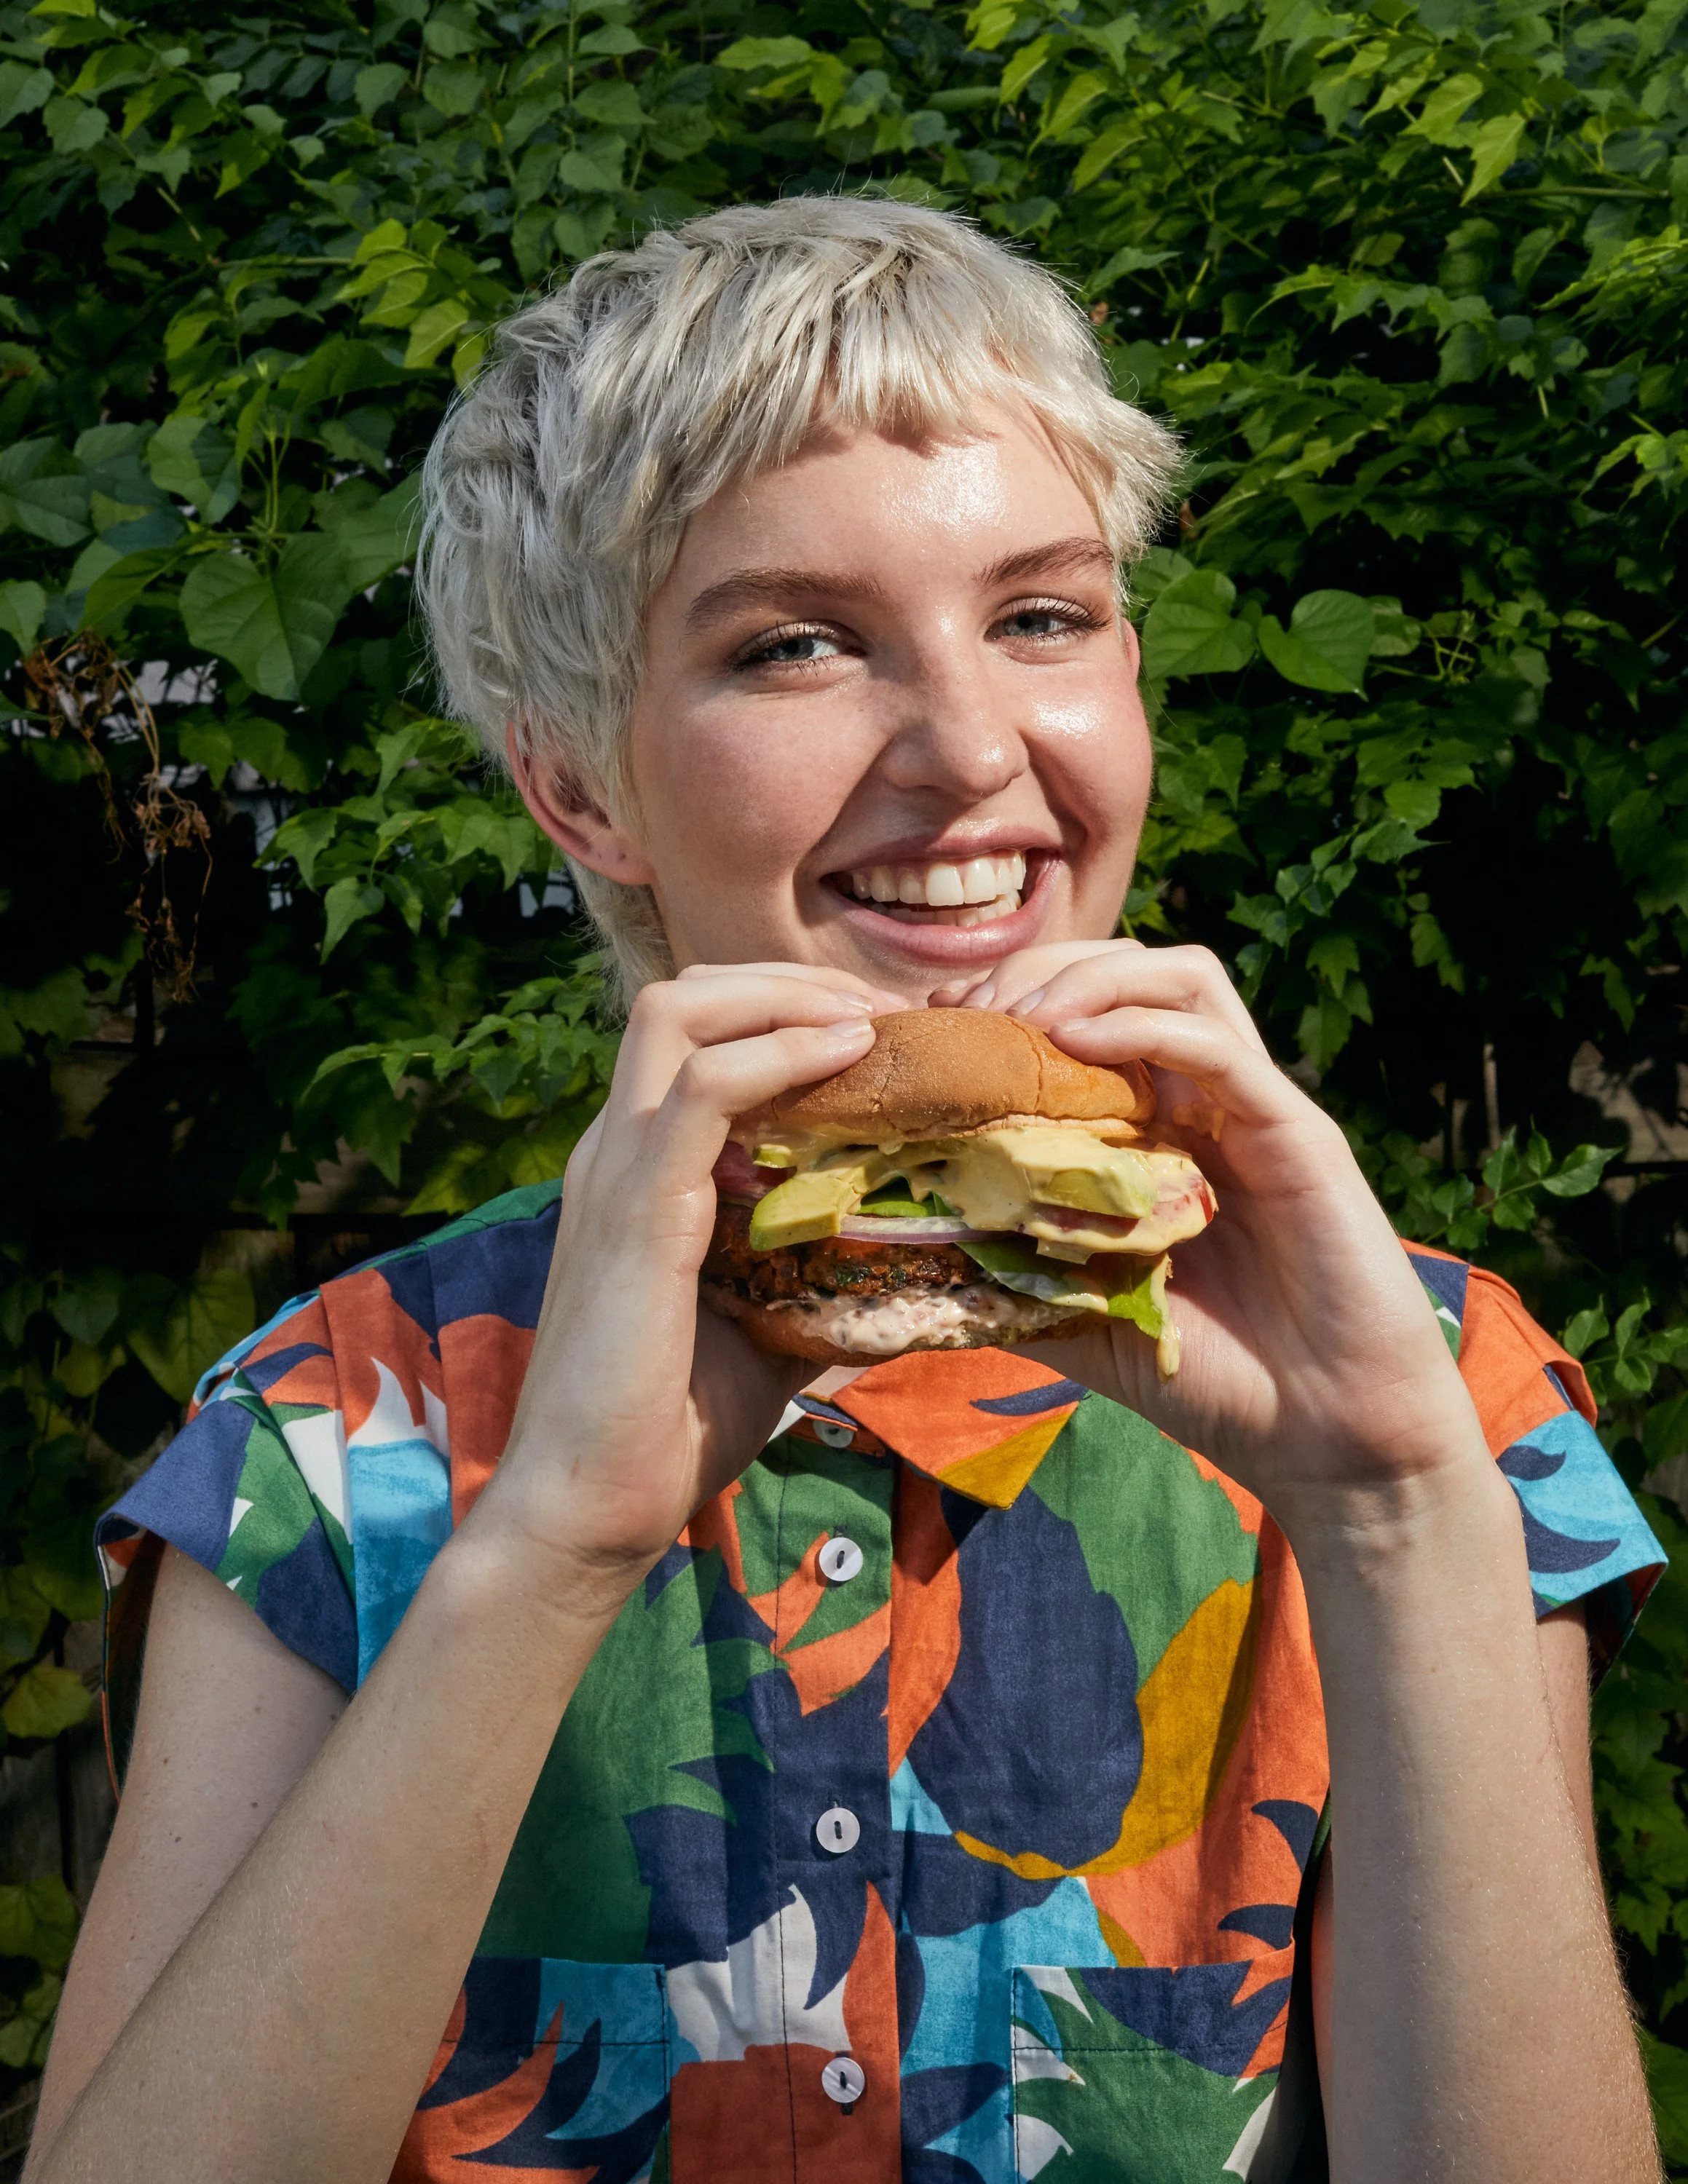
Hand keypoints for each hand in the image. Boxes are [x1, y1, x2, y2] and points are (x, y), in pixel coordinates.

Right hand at [472, 963, 902, 1593]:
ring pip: (683, 1014)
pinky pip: (704, 1088)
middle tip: (884, 1012)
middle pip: (686, 996)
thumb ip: (820, 1282)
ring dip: (786, 999)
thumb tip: (909, 1270)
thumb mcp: (772, 1331)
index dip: (786, 1011)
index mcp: (641, 1170)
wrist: (589, 1507)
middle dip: (791, 983)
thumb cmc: (672, 1428)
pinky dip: (780, 1054)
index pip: (699, 1036)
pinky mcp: (636, 1210)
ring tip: (870, 1021)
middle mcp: (619, 1149)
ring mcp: (618, 1171)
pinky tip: (848, 1057)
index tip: (880, 1035)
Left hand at [937, 943, 1488, 1535]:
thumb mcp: (1079, 1321)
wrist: (1328, 1440)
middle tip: (969, 1019)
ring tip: (1022, 1020)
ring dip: (1088, 979)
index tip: (933, 1035)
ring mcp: (1252, 1108)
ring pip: (1178, 978)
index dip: (1003, 1002)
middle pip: (1124, 970)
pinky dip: (1140, 1026)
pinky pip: (1217, 1044)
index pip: (1080, 1014)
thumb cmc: (1213, 1381)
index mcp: (1153, 1130)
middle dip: (1035, 972)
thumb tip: (900, 1249)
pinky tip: (1076, 1043)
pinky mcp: (1296, 1132)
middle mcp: (1203, 1102)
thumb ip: (1008, 1274)